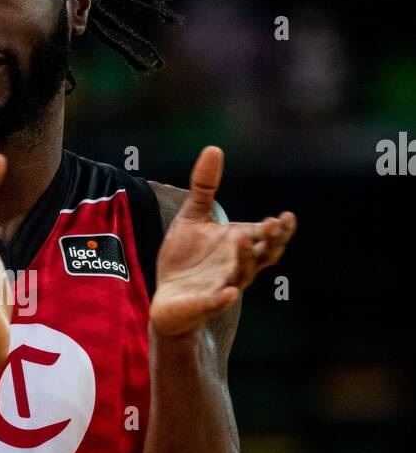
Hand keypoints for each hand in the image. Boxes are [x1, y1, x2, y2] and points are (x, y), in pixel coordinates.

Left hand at [150, 146, 296, 336]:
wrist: (167, 297)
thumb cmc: (185, 258)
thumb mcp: (193, 217)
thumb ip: (204, 187)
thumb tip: (214, 148)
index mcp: (240, 245)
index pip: (266, 236)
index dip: (278, 229)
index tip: (285, 216)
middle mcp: (237, 266)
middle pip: (264, 256)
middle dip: (272, 242)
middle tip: (275, 226)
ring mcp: (222, 286)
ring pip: (242, 275)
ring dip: (245, 258)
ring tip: (243, 238)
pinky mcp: (203, 304)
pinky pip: (216, 303)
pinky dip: (223, 299)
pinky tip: (229, 293)